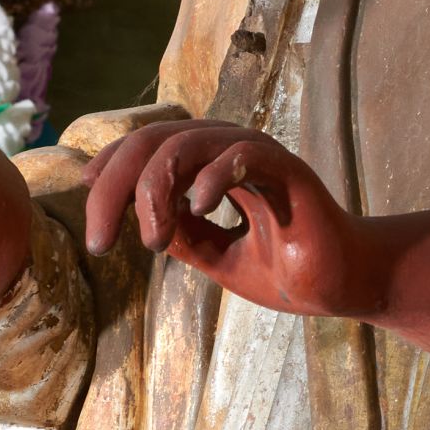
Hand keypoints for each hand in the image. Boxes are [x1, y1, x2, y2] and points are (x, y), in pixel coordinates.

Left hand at [82, 124, 376, 318]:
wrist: (342, 288)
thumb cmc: (284, 269)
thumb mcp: (214, 256)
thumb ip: (179, 233)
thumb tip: (134, 219)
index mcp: (212, 165)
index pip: (149, 147)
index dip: (112, 165)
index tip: (87, 196)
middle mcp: (231, 151)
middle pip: (156, 140)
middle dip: (116, 186)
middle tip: (101, 240)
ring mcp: (260, 156)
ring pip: (188, 142)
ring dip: (156, 190)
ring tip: (155, 240)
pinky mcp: (289, 172)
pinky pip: (242, 154)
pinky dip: (211, 176)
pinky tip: (197, 208)